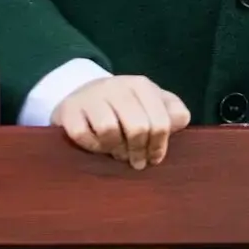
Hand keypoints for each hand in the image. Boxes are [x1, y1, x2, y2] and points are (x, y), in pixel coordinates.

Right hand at [53, 75, 189, 169]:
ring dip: (115, 149)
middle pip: (137, 128)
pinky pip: (83, 135)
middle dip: (139, 151)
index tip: (155, 158)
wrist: (84, 96)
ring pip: (109, 131)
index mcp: (141, 85)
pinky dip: (92, 146)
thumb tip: (179, 122)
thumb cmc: (126, 106)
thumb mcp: (153, 104)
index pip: (160, 121)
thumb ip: (172, 112)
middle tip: (137, 162)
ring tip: (118, 153)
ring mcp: (90, 96)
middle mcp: (115, 86)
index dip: (160, 145)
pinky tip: (97, 145)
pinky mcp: (68, 110)